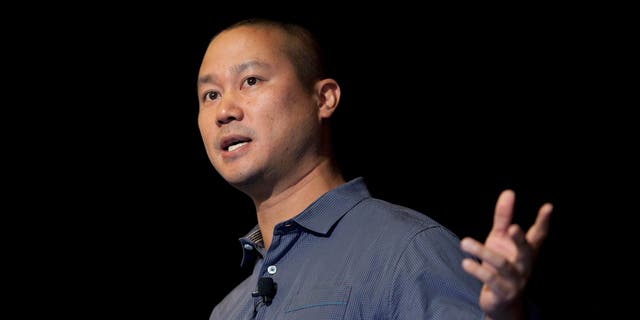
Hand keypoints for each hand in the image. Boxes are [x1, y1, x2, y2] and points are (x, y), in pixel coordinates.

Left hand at [460, 190, 551, 318]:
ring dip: (482, 252)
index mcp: (528, 251)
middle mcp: (525, 265)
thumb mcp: (500, 238)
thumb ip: (503, 217)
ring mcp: (516, 280)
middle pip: (525, 251)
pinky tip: (466, 262)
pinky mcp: (503, 292)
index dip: (544, 222)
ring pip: (501, 264)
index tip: (548, 206)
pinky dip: (477, 270)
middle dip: (520, 240)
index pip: (539, 235)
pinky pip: (490, 280)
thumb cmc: (502, 263)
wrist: (501, 301)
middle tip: (513, 227)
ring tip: (464, 242)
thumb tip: (509, 192)